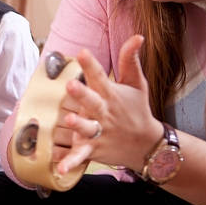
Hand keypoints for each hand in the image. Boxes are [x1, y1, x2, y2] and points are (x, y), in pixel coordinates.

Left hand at [55, 35, 164, 174]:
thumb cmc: (137, 110)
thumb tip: (137, 36)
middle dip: (83, 94)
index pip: (100, 77)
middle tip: (72, 85)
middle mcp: (104, 114)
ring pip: (86, 129)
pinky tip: (59, 168)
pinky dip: (70, 163)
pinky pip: (80, 157)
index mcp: (111, 95)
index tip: (82, 52)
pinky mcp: (94, 150)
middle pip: (92, 102)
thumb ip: (130, 61)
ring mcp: (99, 133)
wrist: (146, 144)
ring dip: (78, 125)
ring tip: (69, 120)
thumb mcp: (137, 84)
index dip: (91, 64)